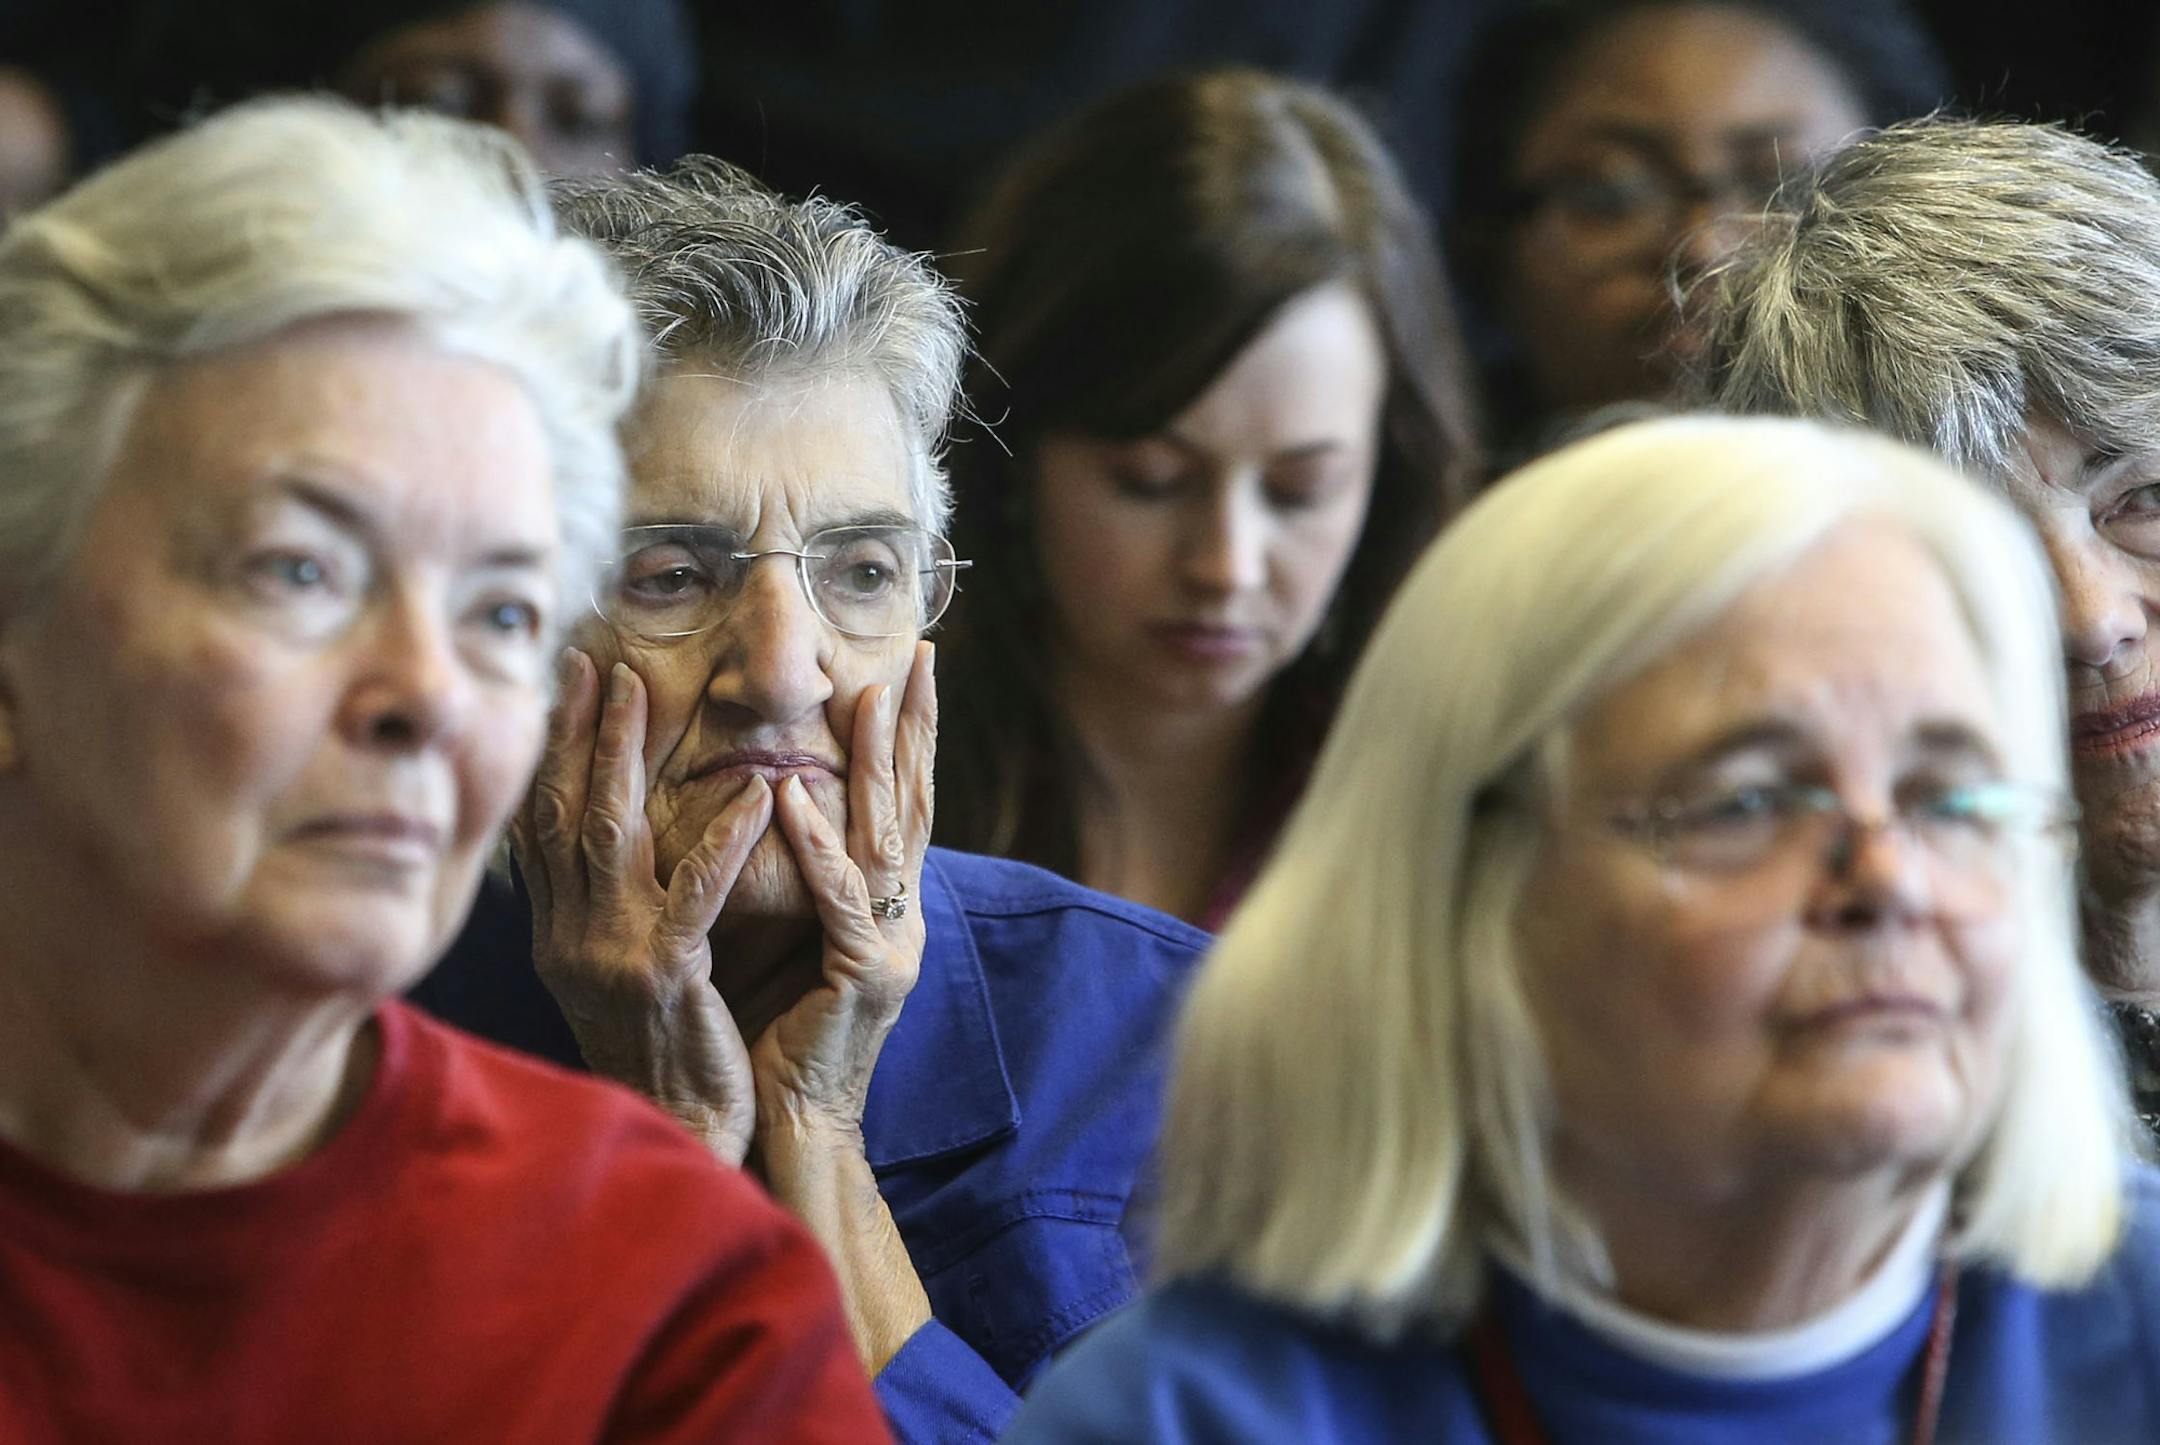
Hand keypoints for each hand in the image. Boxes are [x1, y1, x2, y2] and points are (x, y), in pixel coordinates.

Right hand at [512, 649, 770, 1163]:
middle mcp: (568, 939)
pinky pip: (695, 893)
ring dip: (622, 757)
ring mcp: (609, 956)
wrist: (682, 1134)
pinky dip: (721, 840)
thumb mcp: (616, 974)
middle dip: (575, 732)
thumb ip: (600, 909)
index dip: (551, 752)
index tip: (564, 686)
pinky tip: (752, 796)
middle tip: (591, 663)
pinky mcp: (665, 977)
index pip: (541, 827)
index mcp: (557, 935)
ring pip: (609, 835)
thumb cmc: (666, 1053)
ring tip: (641, 691)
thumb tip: (591, 840)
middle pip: (561, 814)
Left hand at [752, 642, 936, 1140]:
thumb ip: (809, 878)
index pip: (904, 801)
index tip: (909, 667)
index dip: (911, 734)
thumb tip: (783, 802)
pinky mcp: (863, 975)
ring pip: (886, 835)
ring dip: (878, 762)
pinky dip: (816, 845)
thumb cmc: (783, 1034)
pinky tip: (794, 796)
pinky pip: (838, 898)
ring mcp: (892, 945)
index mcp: (888, 906)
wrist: (795, 1123)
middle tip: (922, 656)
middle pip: (914, 802)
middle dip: (918, 724)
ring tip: (871, 696)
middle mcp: (903, 916)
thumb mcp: (800, 940)